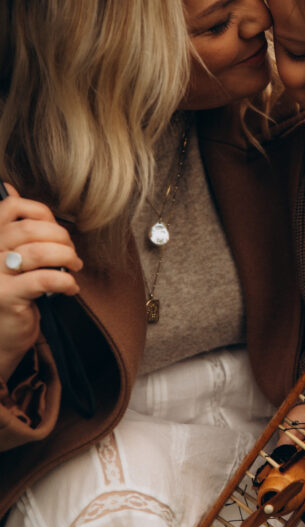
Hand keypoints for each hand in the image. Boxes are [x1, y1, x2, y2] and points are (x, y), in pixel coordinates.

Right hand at [0, 185, 81, 380]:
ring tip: (75, 267)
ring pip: (38, 251)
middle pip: (29, 228)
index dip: (42, 212)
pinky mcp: (5, 297)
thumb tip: (9, 187)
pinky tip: (70, 288)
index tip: (56, 230)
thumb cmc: (11, 293)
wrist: (0, 339)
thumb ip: (11, 226)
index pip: (11, 207)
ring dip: (67, 257)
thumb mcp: (8, 255)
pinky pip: (44, 279)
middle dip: (60, 236)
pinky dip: (65, 281)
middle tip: (72, 252)